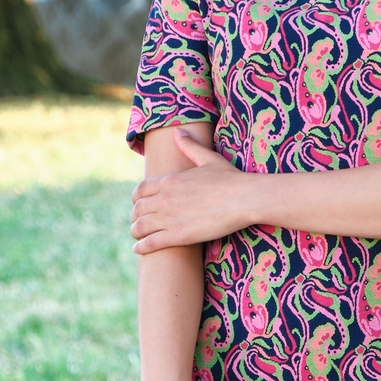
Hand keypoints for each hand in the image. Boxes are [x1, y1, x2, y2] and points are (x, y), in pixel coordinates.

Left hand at [130, 129, 248, 251]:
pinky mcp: (178, 235)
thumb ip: (189, 146)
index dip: (136, 198)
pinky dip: (140, 247)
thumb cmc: (230, 179)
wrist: (244, 199)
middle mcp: (164, 198)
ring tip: (137, 237)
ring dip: (136, 232)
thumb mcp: (208, 158)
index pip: (141, 189)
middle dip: (136, 216)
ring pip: (140, 227)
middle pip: (138, 209)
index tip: (138, 203)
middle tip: (138, 222)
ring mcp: (169, 217)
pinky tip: (138, 249)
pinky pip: (150, 243)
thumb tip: (178, 132)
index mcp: (170, 180)